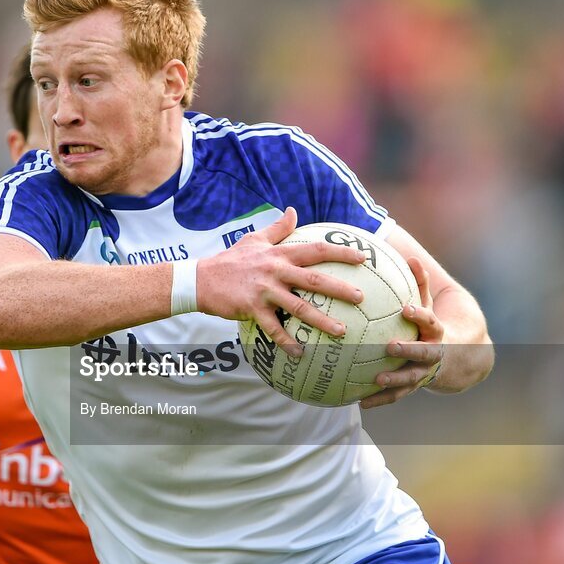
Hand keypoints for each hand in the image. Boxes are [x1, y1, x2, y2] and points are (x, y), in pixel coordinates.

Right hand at [197, 207, 365, 355]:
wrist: (201, 279)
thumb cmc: (230, 260)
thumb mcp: (253, 239)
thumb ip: (277, 228)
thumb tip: (292, 210)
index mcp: (278, 255)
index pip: (315, 250)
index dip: (340, 253)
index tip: (363, 258)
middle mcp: (275, 271)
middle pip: (314, 279)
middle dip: (340, 289)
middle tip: (361, 298)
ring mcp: (264, 291)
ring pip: (299, 307)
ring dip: (322, 321)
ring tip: (342, 332)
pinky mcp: (252, 309)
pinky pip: (273, 328)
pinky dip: (287, 342)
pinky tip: (300, 353)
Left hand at [360, 257, 443, 408]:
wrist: (460, 360)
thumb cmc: (434, 326)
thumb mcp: (430, 305)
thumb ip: (420, 284)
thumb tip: (410, 256)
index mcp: (437, 333)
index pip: (430, 322)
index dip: (420, 315)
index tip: (407, 309)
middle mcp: (434, 354)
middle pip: (424, 353)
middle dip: (409, 350)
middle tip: (391, 347)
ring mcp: (425, 372)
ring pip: (411, 378)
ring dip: (394, 380)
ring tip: (376, 379)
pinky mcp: (415, 386)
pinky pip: (397, 395)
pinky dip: (380, 399)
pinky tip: (361, 402)